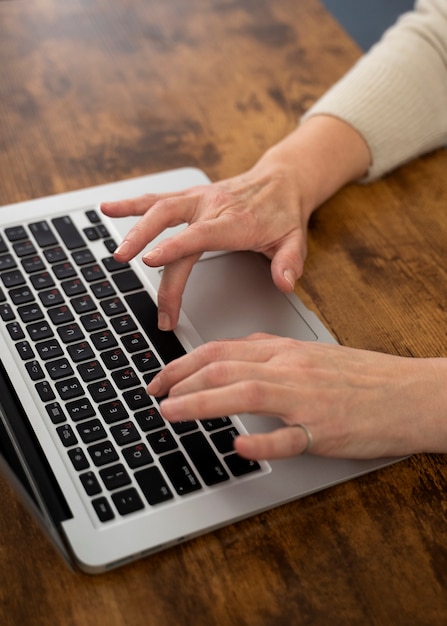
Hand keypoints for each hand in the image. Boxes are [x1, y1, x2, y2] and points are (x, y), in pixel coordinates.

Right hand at [101, 117, 369, 329]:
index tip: (151, 260)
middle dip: (143, 239)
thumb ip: (289, 263)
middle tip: (123, 262)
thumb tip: (284, 284)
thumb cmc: (284, 215)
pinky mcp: (189, 197)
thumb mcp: (296, 241)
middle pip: (168, 219)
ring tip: (111, 241)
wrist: (282, 181)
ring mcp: (197, 200)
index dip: (173, 247)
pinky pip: (157, 199)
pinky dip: (132, 203)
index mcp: (234, 221)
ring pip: (158, 207)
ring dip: (131, 223)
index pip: (198, 236)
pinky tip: (109, 208)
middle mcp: (211, 206)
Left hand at [147, 333, 445, 459]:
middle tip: (153, 394)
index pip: (222, 350)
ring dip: (202, 403)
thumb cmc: (362, 378)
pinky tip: (239, 447)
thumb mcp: (312, 354)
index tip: (161, 377)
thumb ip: (273, 351)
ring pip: (246, 393)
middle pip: (224, 367)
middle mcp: (291, 370)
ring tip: (171, 412)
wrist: (409, 394)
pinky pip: (290, 438)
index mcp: (286, 352)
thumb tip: (237, 351)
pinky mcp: (326, 431)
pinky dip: (262, 442)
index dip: (184, 362)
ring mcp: (307, 400)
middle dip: (180, 380)